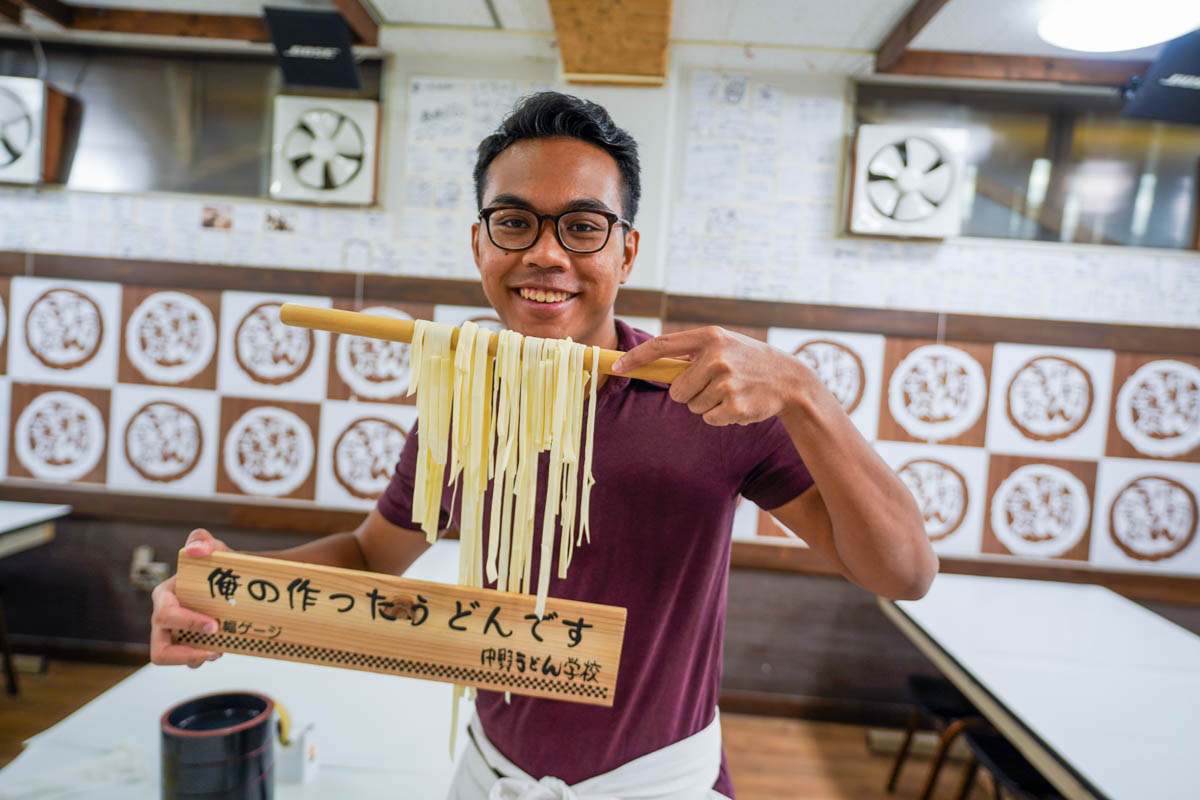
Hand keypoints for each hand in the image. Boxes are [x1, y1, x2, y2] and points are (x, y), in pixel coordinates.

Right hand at [150, 529, 231, 667]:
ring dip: (194, 659)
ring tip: (218, 651)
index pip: (165, 615)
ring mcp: (172, 632)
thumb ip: (202, 540)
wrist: (232, 582)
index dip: (186, 624)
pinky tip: (221, 648)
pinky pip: (187, 660)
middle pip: (160, 648)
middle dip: (186, 652)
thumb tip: (195, 550)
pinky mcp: (185, 643)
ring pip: (170, 658)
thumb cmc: (216, 564)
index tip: (214, 625)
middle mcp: (162, 617)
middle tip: (216, 649)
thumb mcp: (213, 548)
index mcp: (164, 595)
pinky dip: (202, 658)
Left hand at [612, 326, 807, 425]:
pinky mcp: (734, 404)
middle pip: (676, 389)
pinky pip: (708, 418)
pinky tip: (738, 403)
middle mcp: (716, 356)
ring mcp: (725, 381)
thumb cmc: (748, 361)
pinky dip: (720, 416)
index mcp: (710, 336)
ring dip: (707, 404)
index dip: (636, 358)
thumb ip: (690, 352)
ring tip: (730, 391)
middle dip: (689, 393)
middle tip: (713, 385)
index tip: (616, 367)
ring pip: (692, 406)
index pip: (661, 346)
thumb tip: (650, 363)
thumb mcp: (723, 345)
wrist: (789, 379)